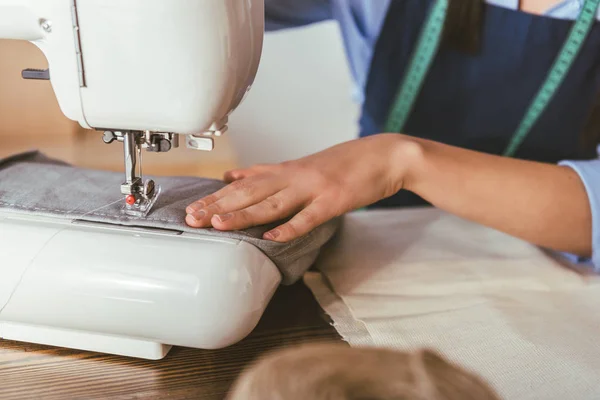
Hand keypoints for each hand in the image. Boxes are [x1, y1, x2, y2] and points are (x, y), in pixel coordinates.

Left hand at [185, 134, 418, 241]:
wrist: (384, 155)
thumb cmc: (345, 163)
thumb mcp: (302, 164)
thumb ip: (267, 172)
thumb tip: (233, 175)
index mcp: (287, 170)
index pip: (243, 183)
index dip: (216, 197)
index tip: (192, 208)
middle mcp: (295, 177)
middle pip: (250, 193)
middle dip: (219, 206)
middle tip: (192, 219)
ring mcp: (314, 189)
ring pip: (273, 203)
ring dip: (244, 215)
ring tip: (219, 225)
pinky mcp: (335, 201)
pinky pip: (309, 217)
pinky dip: (289, 228)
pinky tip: (271, 238)